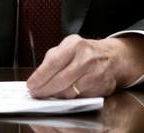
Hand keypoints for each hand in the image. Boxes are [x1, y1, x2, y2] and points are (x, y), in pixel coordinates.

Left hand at [25, 34, 143, 97]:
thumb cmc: (86, 52)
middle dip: (45, 90)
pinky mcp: (102, 87)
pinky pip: (80, 98)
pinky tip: (65, 95)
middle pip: (61, 80)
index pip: (53, 62)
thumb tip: (37, 78)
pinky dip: (70, 99)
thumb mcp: (68, 47)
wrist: (113, 57)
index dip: (40, 76)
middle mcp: (87, 58)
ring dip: (56, 96)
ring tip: (50, 94)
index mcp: (75, 45)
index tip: (31, 85)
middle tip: (37, 94)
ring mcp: (96, 73)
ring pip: (70, 92)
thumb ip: (52, 60)